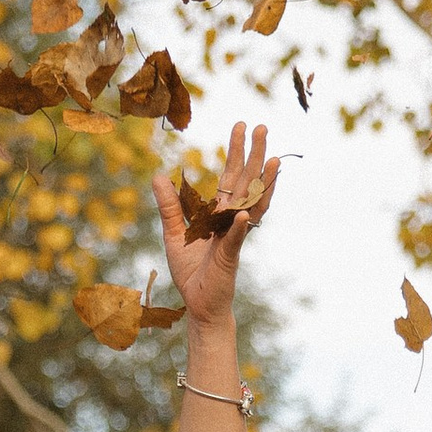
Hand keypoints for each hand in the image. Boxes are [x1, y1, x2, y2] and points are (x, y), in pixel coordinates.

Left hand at [154, 118, 277, 329]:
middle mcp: (232, 221)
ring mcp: (234, 238)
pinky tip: (243, 213)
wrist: (199, 305)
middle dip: (254, 155)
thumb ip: (170, 206)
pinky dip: (239, 227)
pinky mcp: (229, 257)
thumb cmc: (191, 272)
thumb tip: (159, 176)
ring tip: (272, 160)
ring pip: (252, 205)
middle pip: (246, 182)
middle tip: (261, 126)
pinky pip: (236, 239)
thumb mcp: (174, 234)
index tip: (241, 126)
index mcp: (220, 214)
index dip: (236, 152)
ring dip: (263, 184)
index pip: (231, 177)